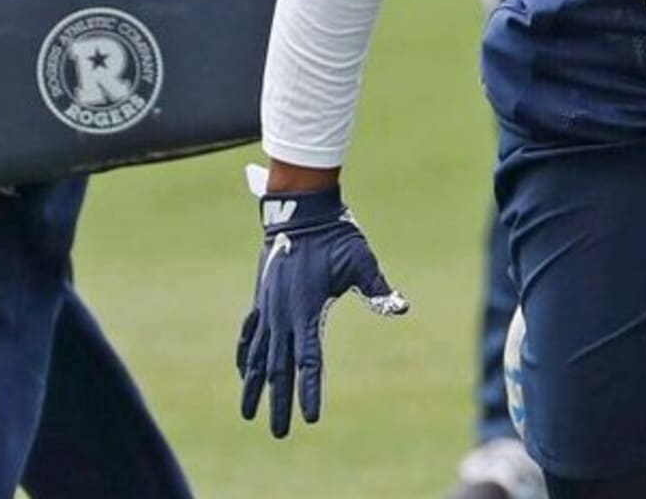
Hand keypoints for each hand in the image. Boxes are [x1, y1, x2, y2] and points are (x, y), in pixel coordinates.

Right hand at [237, 183, 407, 436]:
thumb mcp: (360, 260)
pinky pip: (248, 332)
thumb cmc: (336, 236)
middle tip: (277, 433)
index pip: (309, 362)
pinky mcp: (262, 297)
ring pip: (257, 355)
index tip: (309, 418)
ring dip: (253, 385)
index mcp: (307, 310)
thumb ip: (377, 288)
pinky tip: (243, 370)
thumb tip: (402, 308)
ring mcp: (268, 307)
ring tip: (248, 413)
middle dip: (278, 402)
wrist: (301, 211)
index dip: (309, 391)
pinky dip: (244, 354)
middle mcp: (283, 314)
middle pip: (278, 368)